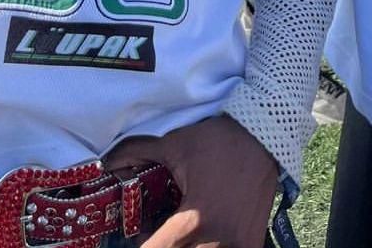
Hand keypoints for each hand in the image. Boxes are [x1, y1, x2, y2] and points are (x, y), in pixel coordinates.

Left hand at [104, 115, 277, 247]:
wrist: (264, 135)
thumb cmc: (217, 141)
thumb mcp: (174, 145)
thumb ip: (136, 153)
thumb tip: (107, 162)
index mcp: (193, 221)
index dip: (141, 247)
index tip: (137, 235)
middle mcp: (216, 241)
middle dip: (164, 246)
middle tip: (157, 234)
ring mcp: (238, 247)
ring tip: (180, 234)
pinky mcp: (253, 244)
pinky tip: (203, 237)